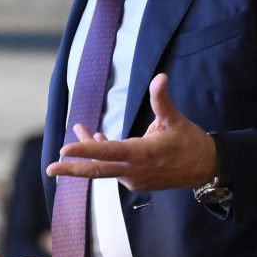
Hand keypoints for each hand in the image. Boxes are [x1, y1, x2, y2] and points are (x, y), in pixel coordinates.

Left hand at [46, 73, 216, 191]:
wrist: (205, 169)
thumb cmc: (190, 142)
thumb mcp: (175, 119)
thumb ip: (162, 99)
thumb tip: (160, 77)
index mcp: (143, 154)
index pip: (108, 153)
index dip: (85, 150)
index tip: (64, 150)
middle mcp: (135, 170)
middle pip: (98, 171)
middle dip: (72, 169)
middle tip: (50, 168)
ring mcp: (134, 178)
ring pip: (104, 166)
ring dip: (89, 151)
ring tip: (78, 129)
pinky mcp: (135, 180)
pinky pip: (113, 168)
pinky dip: (103, 155)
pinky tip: (98, 138)